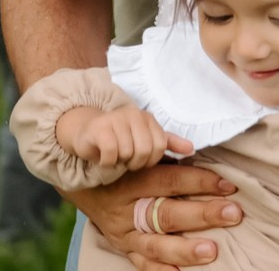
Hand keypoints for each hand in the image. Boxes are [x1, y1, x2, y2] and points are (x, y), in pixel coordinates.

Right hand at [56, 103, 192, 172]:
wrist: (86, 131)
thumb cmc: (118, 138)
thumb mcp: (143, 138)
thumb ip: (167, 142)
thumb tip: (191, 149)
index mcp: (147, 118)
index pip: (160, 146)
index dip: (150, 160)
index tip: (139, 160)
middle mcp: (133, 115)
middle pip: (145, 151)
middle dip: (134, 163)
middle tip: (124, 160)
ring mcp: (116, 119)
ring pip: (128, 153)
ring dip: (120, 162)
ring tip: (114, 156)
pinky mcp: (99, 128)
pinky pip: (111, 153)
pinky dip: (107, 162)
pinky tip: (103, 157)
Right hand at [72, 161, 243, 267]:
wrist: (83, 181)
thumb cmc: (121, 162)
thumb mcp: (138, 151)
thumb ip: (165, 151)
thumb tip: (193, 148)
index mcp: (133, 178)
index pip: (170, 179)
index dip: (200, 181)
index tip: (228, 185)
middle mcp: (127, 208)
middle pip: (167, 213)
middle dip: (202, 214)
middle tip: (232, 213)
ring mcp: (124, 232)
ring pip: (155, 244)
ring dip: (185, 249)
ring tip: (212, 251)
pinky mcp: (121, 247)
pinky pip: (141, 263)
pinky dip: (160, 269)